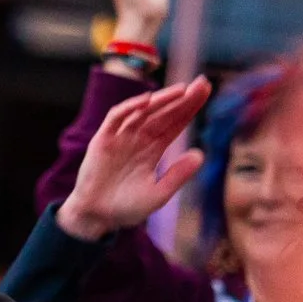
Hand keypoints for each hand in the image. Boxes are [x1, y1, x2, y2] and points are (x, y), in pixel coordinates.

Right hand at [57, 77, 210, 240]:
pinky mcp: (103, 140)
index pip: (174, 123)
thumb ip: (177, 175)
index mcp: (153, 150)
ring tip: (181, 90)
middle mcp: (138, 139)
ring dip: (161, 99)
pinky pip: (116, 118)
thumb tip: (200, 154)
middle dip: (182, 98)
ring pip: (143, 111)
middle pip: (163, 113)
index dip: (190, 107)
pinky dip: (129, 108)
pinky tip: (146, 101)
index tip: (206, 92)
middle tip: (202, 83)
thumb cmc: (126, 208)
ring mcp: (120, 137)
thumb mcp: (158, 195)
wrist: (96, 217)